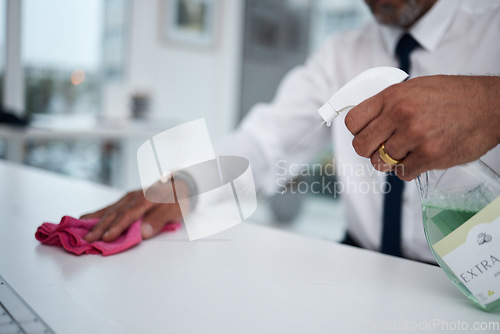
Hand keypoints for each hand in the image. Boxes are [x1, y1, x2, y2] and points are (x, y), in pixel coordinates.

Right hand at [82, 180, 188, 242]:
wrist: (181, 182)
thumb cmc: (179, 197)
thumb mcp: (176, 209)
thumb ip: (159, 219)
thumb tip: (143, 231)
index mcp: (146, 198)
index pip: (129, 215)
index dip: (117, 227)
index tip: (106, 237)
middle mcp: (134, 196)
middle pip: (115, 213)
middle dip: (101, 226)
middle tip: (87, 239)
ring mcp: (129, 197)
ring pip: (110, 209)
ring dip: (95, 220)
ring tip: (80, 228)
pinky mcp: (127, 199)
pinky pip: (111, 207)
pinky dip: (98, 213)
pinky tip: (87, 218)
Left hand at [344, 75, 499, 180]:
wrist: (489, 105)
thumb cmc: (453, 96)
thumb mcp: (414, 88)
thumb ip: (388, 104)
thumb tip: (366, 120)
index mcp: (393, 96)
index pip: (353, 122)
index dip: (356, 132)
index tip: (364, 135)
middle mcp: (401, 114)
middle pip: (361, 146)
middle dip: (369, 151)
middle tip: (381, 149)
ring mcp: (415, 136)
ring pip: (381, 162)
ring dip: (392, 161)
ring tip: (407, 150)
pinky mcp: (430, 155)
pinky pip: (403, 173)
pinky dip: (409, 169)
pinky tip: (421, 157)